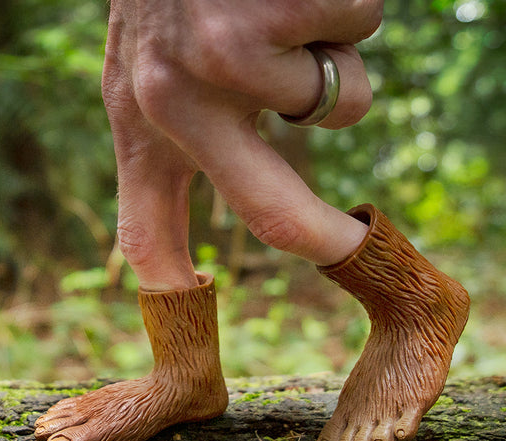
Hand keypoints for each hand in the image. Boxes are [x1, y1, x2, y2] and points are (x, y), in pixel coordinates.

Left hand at [102, 0, 383, 288]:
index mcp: (143, 122)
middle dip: (329, 240)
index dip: (173, 292)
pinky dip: (345, 7)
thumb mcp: (151, 66)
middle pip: (275, 215)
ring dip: (336, 61)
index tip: (194, 343)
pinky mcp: (279, 10)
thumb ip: (185, 130)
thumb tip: (233, 200)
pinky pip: (362, 28)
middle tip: (355, 243)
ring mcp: (226, 58)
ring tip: (284, 10)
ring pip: (341, 102)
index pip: (146, 232)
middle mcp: (174, 101)